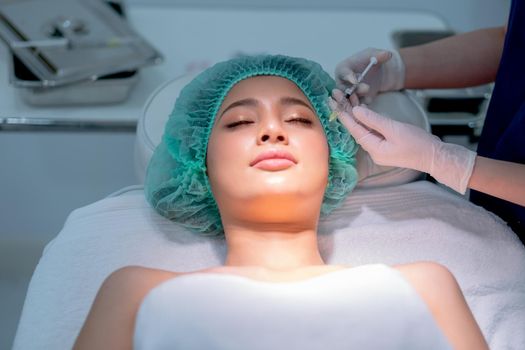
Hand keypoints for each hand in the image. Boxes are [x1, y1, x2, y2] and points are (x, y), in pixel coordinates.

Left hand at [329, 92, 475, 193]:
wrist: (434, 156)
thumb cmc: (417, 144)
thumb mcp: (394, 129)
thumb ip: (374, 119)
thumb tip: (356, 111)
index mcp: (373, 148)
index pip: (354, 129)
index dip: (342, 114)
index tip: (333, 101)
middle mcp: (373, 150)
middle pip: (356, 128)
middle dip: (346, 111)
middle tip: (335, 95)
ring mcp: (379, 148)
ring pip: (363, 128)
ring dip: (355, 113)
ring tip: (345, 97)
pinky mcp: (385, 145)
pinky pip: (371, 130)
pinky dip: (366, 119)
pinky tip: (360, 108)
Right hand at [335, 48, 404, 103]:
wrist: (375, 72)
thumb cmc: (370, 60)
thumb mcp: (375, 55)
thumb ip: (380, 55)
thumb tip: (388, 54)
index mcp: (343, 69)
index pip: (343, 73)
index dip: (348, 76)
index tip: (356, 80)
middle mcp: (342, 83)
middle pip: (345, 88)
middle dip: (355, 89)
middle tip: (367, 87)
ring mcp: (347, 94)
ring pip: (350, 100)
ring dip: (358, 100)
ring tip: (369, 98)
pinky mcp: (355, 102)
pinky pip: (357, 106)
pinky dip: (362, 108)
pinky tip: (369, 107)